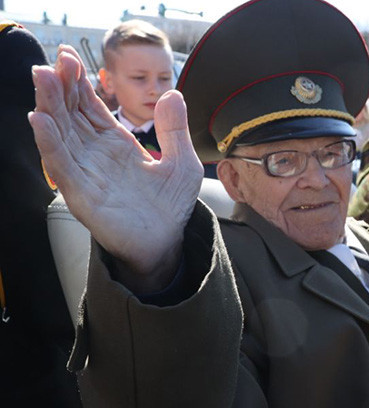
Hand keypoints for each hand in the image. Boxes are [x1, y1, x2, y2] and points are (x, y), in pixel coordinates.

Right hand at [30, 46, 202, 292]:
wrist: (166, 244)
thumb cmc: (170, 207)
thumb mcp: (182, 163)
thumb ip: (175, 130)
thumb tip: (173, 92)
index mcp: (117, 144)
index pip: (91, 107)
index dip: (79, 83)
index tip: (70, 56)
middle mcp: (95, 154)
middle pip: (71, 114)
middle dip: (60, 87)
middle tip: (54, 59)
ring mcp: (86, 173)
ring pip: (60, 133)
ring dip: (49, 105)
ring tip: (42, 78)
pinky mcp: (81, 194)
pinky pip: (61, 165)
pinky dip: (50, 142)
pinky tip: (40, 120)